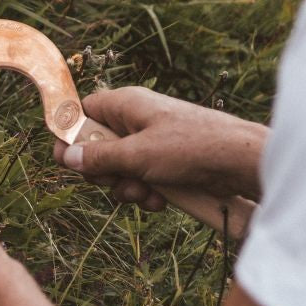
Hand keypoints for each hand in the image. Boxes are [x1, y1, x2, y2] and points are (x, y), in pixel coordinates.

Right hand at [54, 87, 267, 209]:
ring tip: (145, 193)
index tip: (66, 161)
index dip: (72, 136)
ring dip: (127, 187)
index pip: (84, 112)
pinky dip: (146, 192)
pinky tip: (160, 200)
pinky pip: (142, 179)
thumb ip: (100, 158)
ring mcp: (152, 142)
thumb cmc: (191, 147)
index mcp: (126, 105)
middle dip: (104, 172)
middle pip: (98, 147)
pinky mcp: (167, 162)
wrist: (239, 161)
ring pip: (120, 169)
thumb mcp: (138, 155)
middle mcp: (137, 119)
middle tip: (116, 181)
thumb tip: (68, 156)